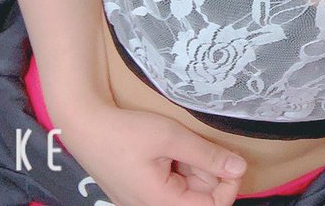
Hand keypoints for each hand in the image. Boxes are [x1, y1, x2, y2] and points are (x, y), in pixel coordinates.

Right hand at [58, 99, 244, 205]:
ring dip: (193, 169)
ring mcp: (142, 202)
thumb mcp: (172, 137)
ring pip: (185, 192)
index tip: (232, 161)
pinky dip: (179, 169)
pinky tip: (170, 150)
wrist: (84, 126)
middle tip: (198, 145)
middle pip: (197, 199)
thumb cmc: (126, 132)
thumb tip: (240, 168)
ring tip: (179, 145)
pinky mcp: (139, 193)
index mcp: (159, 203)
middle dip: (208, 173)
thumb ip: (207, 156)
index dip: (229, 186)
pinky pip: (170, 188)